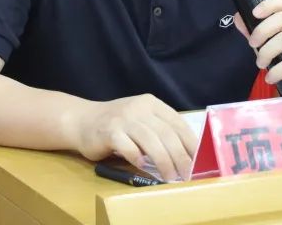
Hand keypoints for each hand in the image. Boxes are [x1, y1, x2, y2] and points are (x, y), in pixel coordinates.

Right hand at [69, 94, 196, 181]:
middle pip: (167, 133)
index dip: (190, 143)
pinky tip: (142, 167)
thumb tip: (186, 154)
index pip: (177, 123)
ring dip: (163, 162)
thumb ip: (159, 130)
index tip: (199, 161)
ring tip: (170, 177)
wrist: (82, 120)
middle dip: (180, 156)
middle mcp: (139, 108)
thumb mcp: (141, 120)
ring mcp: (123, 118)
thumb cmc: (117, 124)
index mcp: (152, 103)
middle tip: (187, 174)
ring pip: (151, 141)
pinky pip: (128, 146)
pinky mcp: (109, 131)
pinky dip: (137, 158)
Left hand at [235, 0, 281, 90]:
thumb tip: (238, 18)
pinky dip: (277, 72)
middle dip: (262, 30)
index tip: (254, 13)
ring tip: (260, 64)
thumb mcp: (273, 42)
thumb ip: (255, 31)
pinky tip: (270, 78)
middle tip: (252, 44)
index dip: (268, 4)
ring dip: (267, 52)